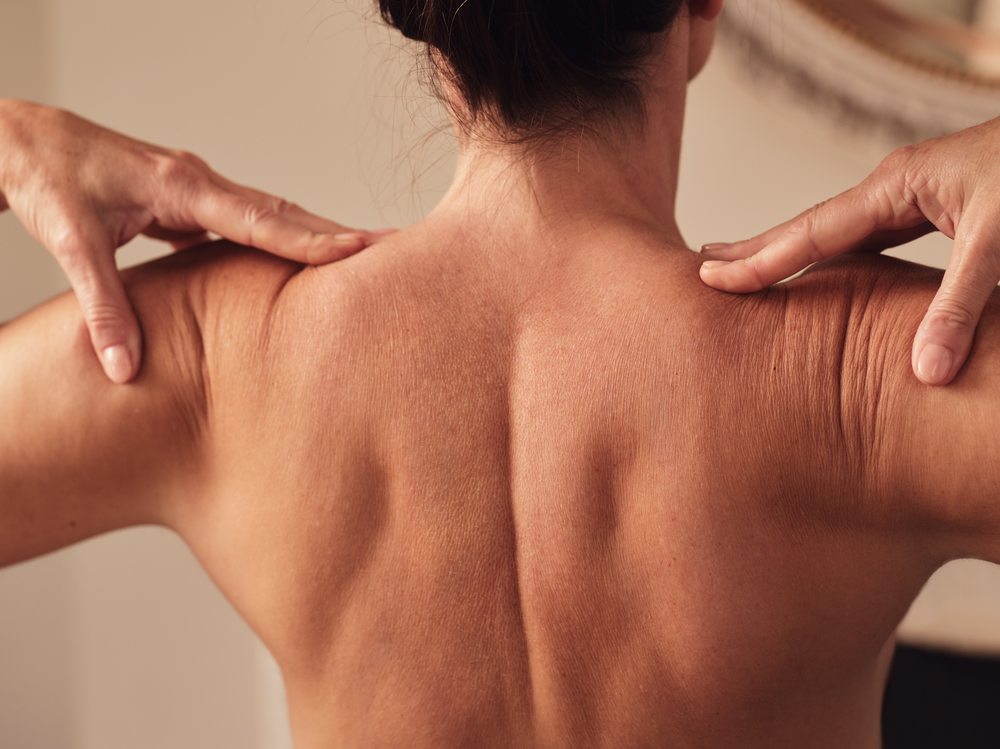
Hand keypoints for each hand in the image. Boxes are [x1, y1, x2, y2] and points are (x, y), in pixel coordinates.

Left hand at [0, 99, 387, 382]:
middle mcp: (201, 181)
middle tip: (393, 249)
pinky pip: (249, 221)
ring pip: (273, 213)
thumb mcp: (70, 241)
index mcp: (183, 185)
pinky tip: (299, 260)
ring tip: (364, 257)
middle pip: (285, 211)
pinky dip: (283, 238)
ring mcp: (199, 188)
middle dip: (338, 232)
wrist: (22, 138)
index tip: (359, 251)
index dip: (311, 240)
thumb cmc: (48, 177)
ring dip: (317, 234)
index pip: (261, 218)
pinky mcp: (190, 201)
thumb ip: (104, 305)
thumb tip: (124, 367)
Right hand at [698, 117, 999, 385]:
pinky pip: (867, 236)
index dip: (760, 260)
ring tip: (752, 267)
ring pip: (835, 232)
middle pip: (808, 225)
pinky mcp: (936, 206)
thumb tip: (924, 371)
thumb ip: (959, 304)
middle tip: (705, 263)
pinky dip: (834, 255)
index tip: (710, 277)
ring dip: (791, 251)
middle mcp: (896, 187)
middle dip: (757, 246)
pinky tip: (825, 270)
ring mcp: (914, 194)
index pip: (811, 232)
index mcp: (897, 186)